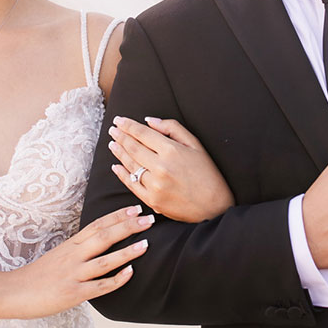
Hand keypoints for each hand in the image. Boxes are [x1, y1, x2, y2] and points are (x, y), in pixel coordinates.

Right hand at [0, 205, 151, 320]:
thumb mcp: (58, 256)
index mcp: (70, 245)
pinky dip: (116, 280)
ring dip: (127, 252)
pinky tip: (130, 273)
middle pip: (104, 237)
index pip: (97, 225)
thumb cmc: (36, 276)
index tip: (136, 208)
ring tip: (146, 243)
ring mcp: (73, 275)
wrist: (10, 292)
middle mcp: (73, 256)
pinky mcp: (72, 293)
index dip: (117, 216)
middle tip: (149, 218)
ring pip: (104, 261)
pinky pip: (98, 287)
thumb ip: (78, 249)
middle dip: (128, 227)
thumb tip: (100, 242)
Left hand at [108, 116, 234, 222]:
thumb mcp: (196, 145)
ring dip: (119, 152)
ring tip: (113, 143)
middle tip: (112, 129)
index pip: (143, 134)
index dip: (128, 126)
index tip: (119, 120)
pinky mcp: (151, 200)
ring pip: (130, 165)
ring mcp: (154, 185)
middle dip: (120, 136)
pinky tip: (116, 165)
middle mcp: (161, 167)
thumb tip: (149, 121)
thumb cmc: (208, 174)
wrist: (215, 207)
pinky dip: (121, 174)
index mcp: (172, 151)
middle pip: (133, 148)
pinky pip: (131, 184)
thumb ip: (173, 129)